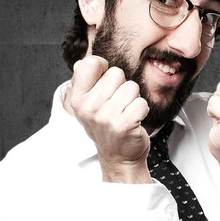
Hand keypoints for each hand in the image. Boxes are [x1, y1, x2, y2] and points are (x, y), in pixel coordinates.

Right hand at [68, 56, 150, 182]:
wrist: (118, 157)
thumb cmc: (106, 127)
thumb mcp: (88, 106)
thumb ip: (85, 82)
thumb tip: (82, 62)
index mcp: (77, 99)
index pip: (91, 63)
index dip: (104, 67)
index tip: (106, 83)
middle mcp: (89, 107)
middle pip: (117, 73)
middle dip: (121, 86)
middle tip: (117, 105)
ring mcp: (106, 117)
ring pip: (132, 87)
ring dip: (133, 99)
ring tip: (125, 113)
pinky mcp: (125, 125)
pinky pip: (142, 103)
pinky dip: (142, 111)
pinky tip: (134, 121)